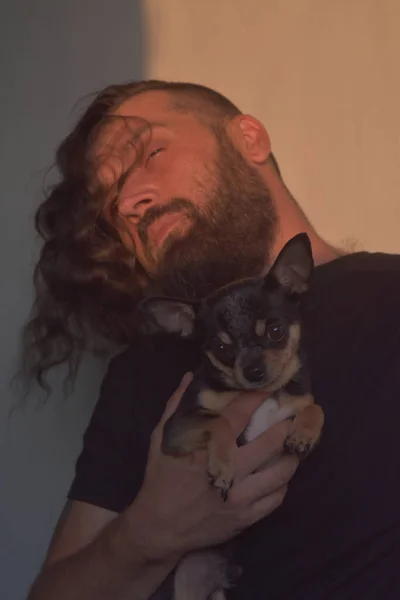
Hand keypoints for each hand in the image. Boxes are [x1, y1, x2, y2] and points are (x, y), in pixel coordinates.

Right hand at [127, 373, 298, 560]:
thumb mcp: (161, 439)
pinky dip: (283, 482)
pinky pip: (277, 497)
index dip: (257, 398)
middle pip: (270, 443)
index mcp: (206, 448)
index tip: (271, 386)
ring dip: (291, 454)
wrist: (160, 527)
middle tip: (297, 413)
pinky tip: (280, 472)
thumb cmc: (161, 479)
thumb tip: (190, 376)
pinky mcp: (247, 517)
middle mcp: (229, 471)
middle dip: (287, 425)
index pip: (238, 416)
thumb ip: (176, 406)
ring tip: (295, 442)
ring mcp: (240, 497)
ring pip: (282, 472)